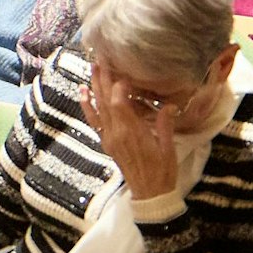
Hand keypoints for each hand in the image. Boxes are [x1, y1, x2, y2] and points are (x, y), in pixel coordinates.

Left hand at [82, 65, 178, 199]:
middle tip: (102, 57)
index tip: (125, 70)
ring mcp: (109, 137)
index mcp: (132, 132)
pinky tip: (83, 92)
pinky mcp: (106, 142)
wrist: (149, 194)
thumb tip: (169, 105)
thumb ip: (165, 125)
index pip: (119, 103)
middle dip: (104, 78)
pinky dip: (87, 105)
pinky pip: (93, 121)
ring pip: (98, 107)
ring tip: (91, 66)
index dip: (120, 85)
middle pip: (106, 100)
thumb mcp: (169, 148)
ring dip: (94, 86)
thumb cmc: (163, 172)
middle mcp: (116, 132)